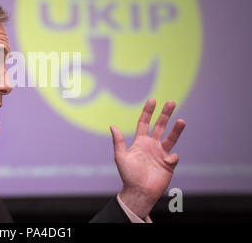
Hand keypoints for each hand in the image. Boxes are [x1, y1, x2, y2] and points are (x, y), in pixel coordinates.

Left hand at [110, 99, 185, 218]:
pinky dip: (172, 157)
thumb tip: (112, 126)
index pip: (144, 123)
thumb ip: (119, 141)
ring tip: (182, 121)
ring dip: (176, 130)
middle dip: (165, 114)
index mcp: (140, 142)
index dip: (148, 112)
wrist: (139, 192)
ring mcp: (161, 154)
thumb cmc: (128, 175)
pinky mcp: (168, 164)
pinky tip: (167, 162)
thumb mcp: (121, 156)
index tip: (152, 100)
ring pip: (171, 138)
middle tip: (171, 102)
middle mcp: (152, 145)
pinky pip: (174, 157)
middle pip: (160, 126)